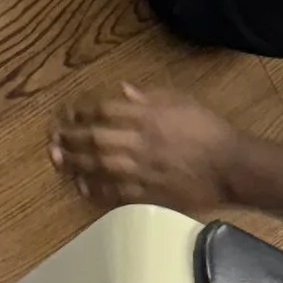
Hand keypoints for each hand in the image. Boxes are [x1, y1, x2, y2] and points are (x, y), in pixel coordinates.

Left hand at [51, 85, 239, 219]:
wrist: (229, 165)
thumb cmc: (207, 129)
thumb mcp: (180, 99)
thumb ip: (150, 96)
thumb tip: (124, 90)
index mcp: (148, 116)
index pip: (106, 110)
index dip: (84, 111)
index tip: (68, 111)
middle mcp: (140, 141)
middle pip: (97, 138)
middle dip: (72, 137)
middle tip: (53, 137)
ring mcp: (143, 170)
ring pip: (102, 166)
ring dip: (77, 162)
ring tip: (58, 160)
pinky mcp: (149, 193)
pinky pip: (117, 192)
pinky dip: (98, 189)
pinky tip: (82, 187)